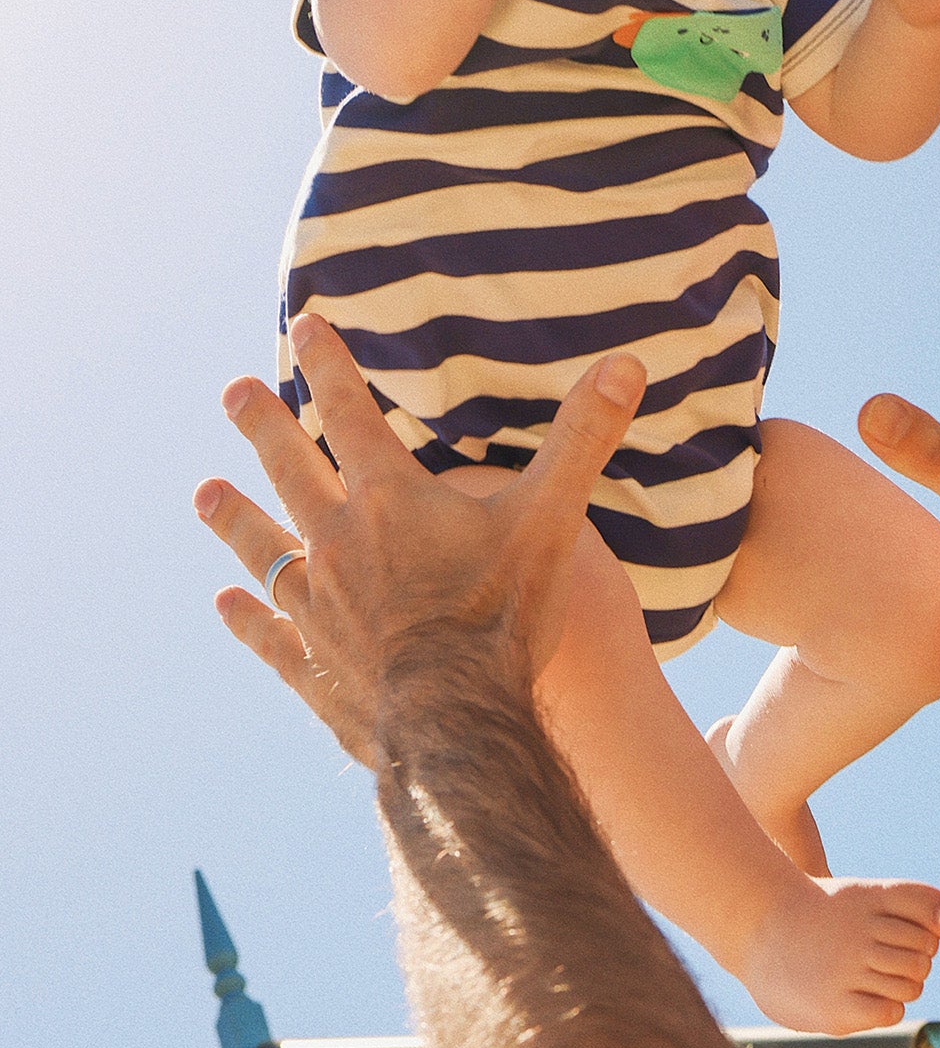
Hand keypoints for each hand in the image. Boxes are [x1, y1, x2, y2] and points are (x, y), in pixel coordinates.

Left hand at [194, 313, 645, 764]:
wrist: (460, 724)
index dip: (329, 365)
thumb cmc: (505, 615)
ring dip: (234, 515)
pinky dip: (246, 616)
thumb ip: (584, 438)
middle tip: (231, 390)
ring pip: (263, 546)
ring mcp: (317, 608)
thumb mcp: (553, 517)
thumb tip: (627, 363)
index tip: (305, 323)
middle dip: (262, 425)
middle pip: (289, 469)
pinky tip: (226, 602)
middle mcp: (339, 543)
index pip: (352, 414)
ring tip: (204, 492)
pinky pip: (269, 633)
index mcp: (390, 499)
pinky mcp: (314, 666)